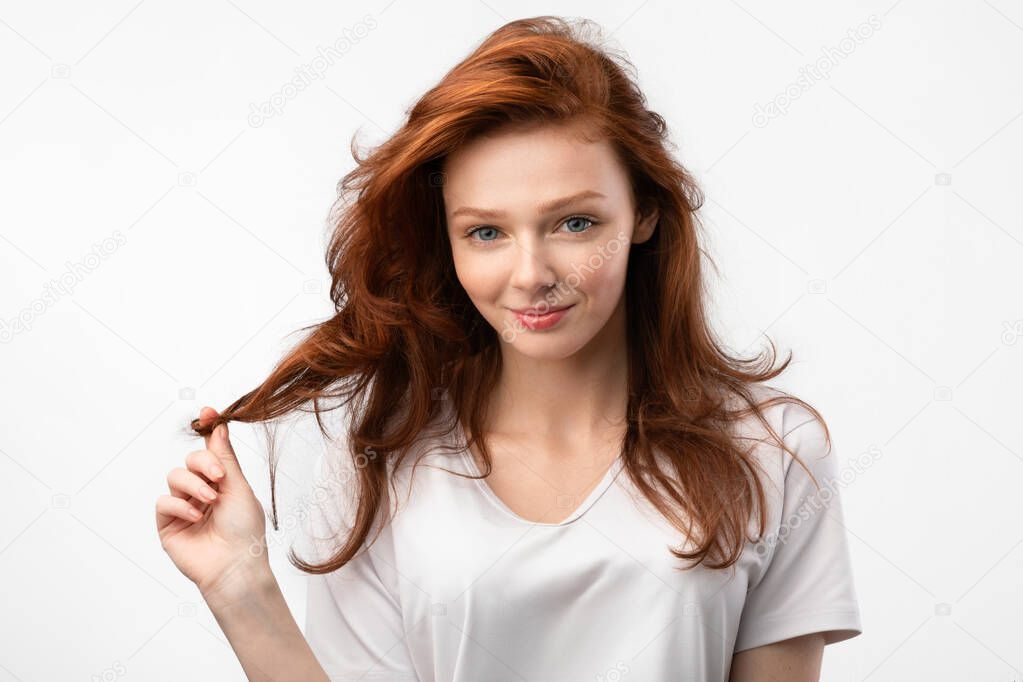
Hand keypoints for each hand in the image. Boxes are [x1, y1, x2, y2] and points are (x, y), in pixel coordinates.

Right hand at [156, 406, 269, 603]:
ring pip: (175, 476)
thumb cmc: (244, 530)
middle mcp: (202, 492)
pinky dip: (180, 505)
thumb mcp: (238, 487)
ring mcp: (184, 508)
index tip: (208, 411)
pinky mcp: (168, 525)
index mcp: (223, 482)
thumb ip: (224, 457)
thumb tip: (219, 426)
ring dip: (193, 485)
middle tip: (218, 477)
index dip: (207, 430)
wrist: (235, 565)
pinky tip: (196, 516)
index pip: (211, 451)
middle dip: (203, 462)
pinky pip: (164, 502)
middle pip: (191, 459)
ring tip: (210, 500)